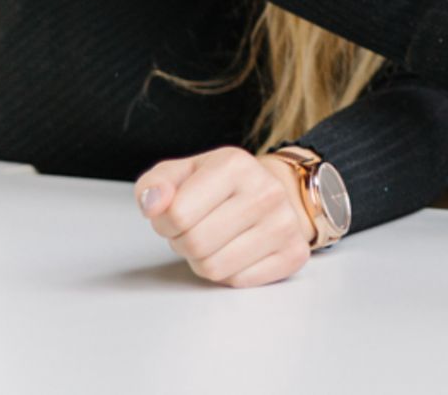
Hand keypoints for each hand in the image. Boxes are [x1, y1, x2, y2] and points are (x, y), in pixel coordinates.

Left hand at [134, 146, 314, 288]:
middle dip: (184, 243)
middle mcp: (268, 192)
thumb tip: (153, 204)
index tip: (177, 214)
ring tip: (216, 241)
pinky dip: (230, 273)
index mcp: (236, 165)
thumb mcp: (181, 175)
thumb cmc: (218, 188)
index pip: (176, 215)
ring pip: (214, 269)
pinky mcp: (295, 253)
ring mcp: (286, 224)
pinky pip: (239, 282)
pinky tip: (238, 253)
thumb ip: (154, 185)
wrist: (270, 194)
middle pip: (194, 244)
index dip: (165, 222)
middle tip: (197, 230)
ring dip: (204, 261)